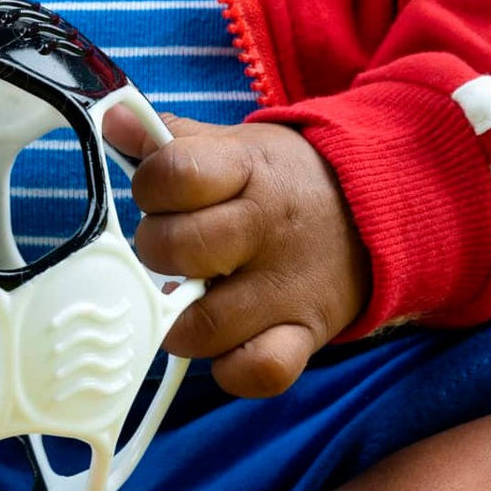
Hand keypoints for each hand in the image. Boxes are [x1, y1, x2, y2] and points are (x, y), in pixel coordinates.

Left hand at [105, 111, 369, 398]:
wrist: (377, 211)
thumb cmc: (282, 183)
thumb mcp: (234, 147)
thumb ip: (168, 141)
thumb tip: (113, 120)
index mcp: (245, 170)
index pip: (174, 173)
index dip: (149, 186)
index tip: (158, 194)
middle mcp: (265, 228)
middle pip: (178, 249)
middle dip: (157, 251)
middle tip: (171, 250)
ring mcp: (286, 286)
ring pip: (204, 323)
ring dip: (180, 320)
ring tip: (190, 299)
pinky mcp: (305, 333)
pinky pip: (259, 370)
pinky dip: (231, 368)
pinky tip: (224, 343)